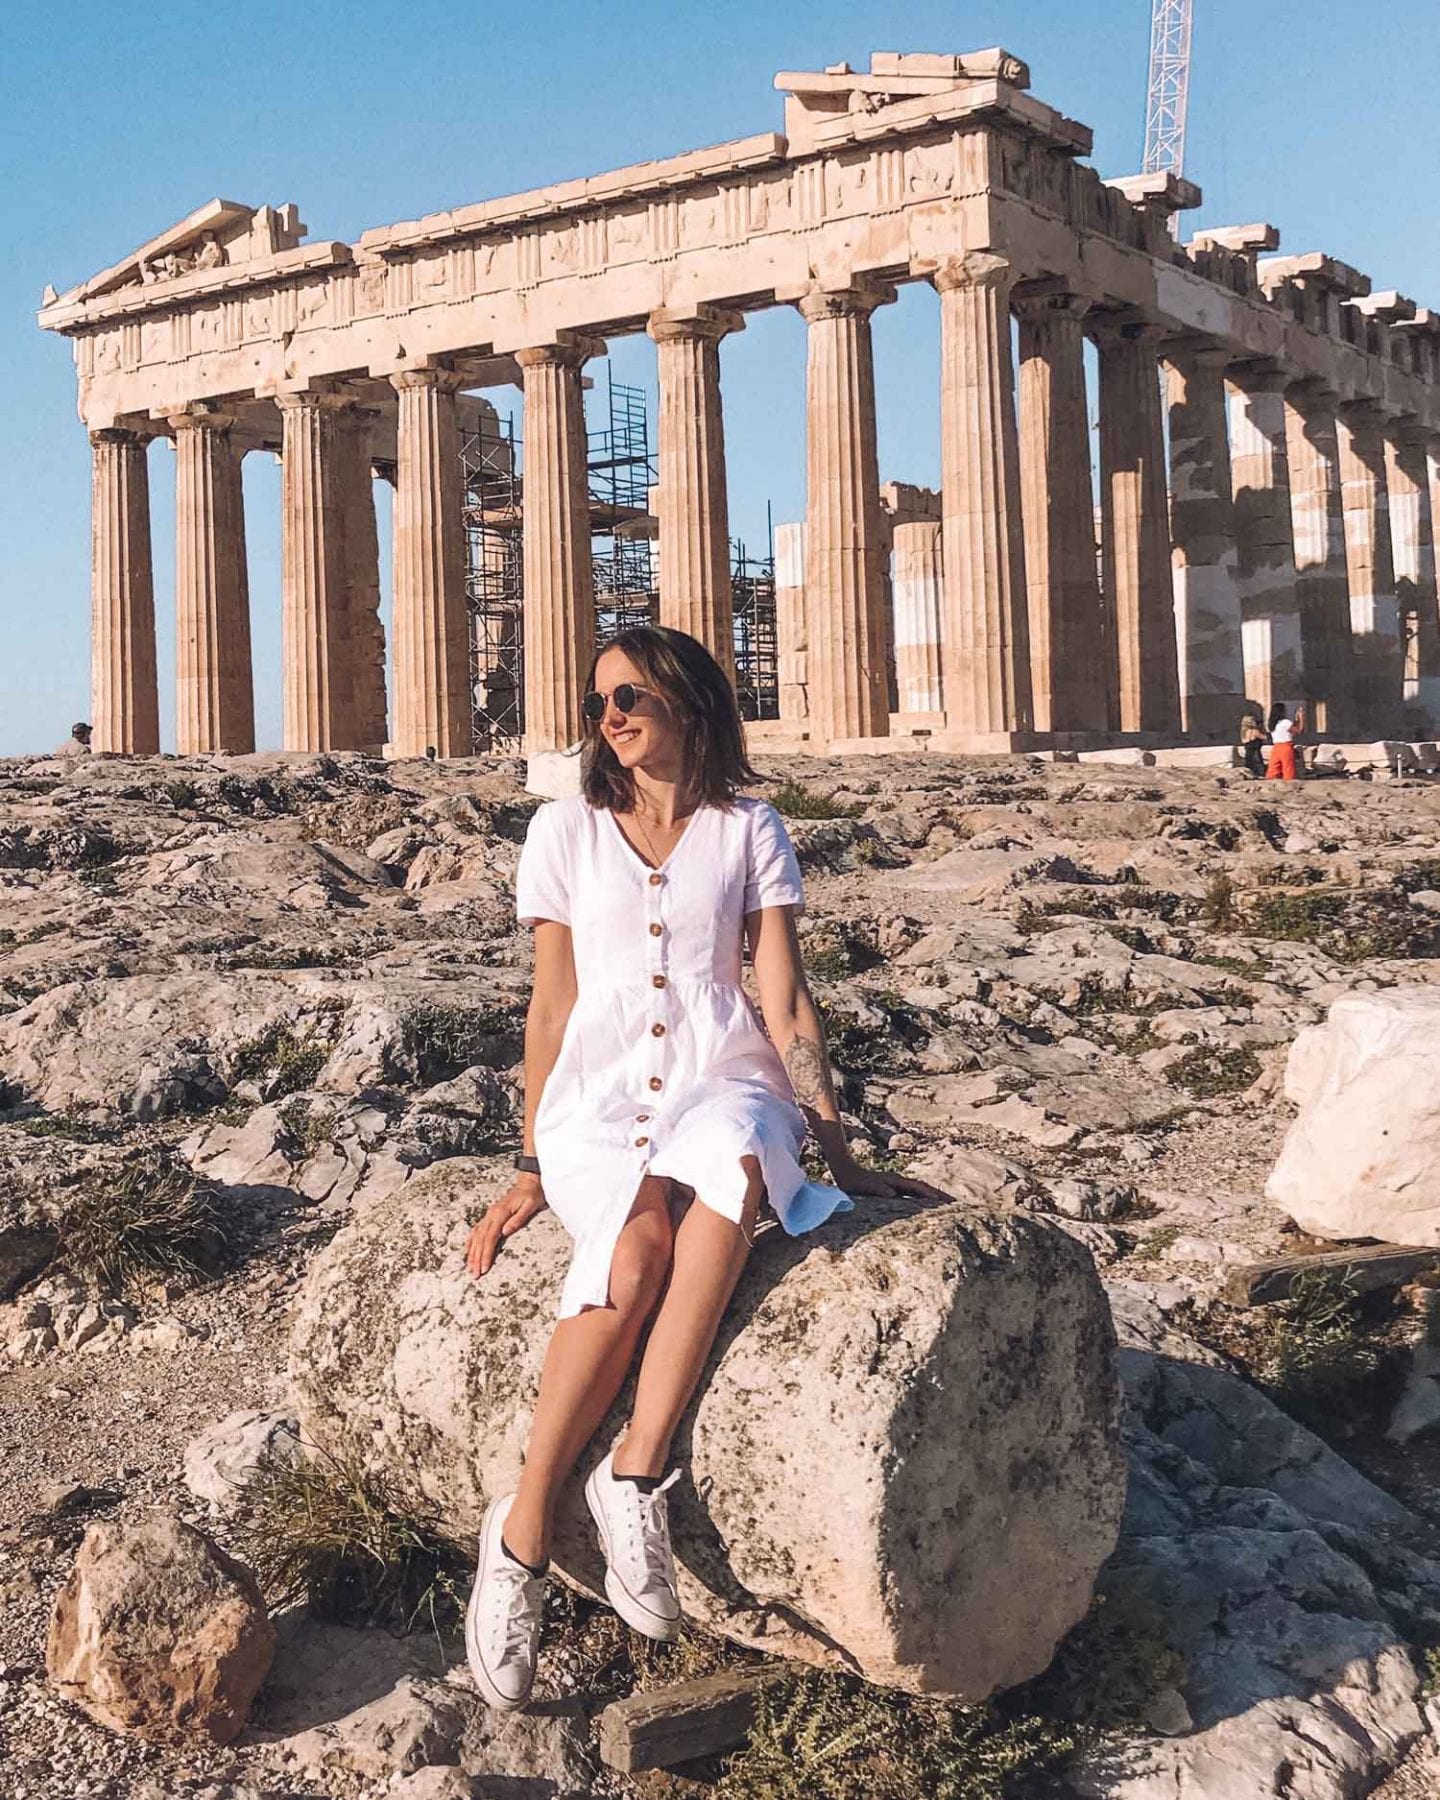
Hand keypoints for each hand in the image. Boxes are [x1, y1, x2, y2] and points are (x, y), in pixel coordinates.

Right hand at [465, 1177, 546, 1276]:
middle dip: (477, 1258)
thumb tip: (505, 1232)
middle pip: (481, 1240)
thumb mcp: (530, 1206)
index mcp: (500, 1213)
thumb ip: (518, 1219)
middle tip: (475, 1274)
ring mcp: (489, 1215)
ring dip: (472, 1253)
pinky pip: (477, 1230)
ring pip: (476, 1236)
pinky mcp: (490, 1216)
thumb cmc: (532, 1195)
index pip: (490, 1237)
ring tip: (470, 1268)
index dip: (486, 1254)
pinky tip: (468, 1250)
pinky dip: (471, 1241)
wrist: (528, 1183)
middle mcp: (491, 1214)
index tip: (484, 1268)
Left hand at [829, 1158, 951, 1203]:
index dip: (933, 1195)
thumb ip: (878, 1189)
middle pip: (925, 1189)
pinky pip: (913, 1195)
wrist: (846, 1171)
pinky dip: (923, 1200)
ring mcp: (898, 1184)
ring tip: (948, 1206)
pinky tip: (926, 1207)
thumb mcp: (866, 1186)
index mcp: (897, 1182)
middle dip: (940, 1197)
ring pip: (921, 1192)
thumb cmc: (856, 1182)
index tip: (947, 1203)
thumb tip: (892, 1194)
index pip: (920, 1189)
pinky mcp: (893, 1189)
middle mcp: (900, 1181)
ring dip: (934, 1198)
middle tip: (957, 1205)